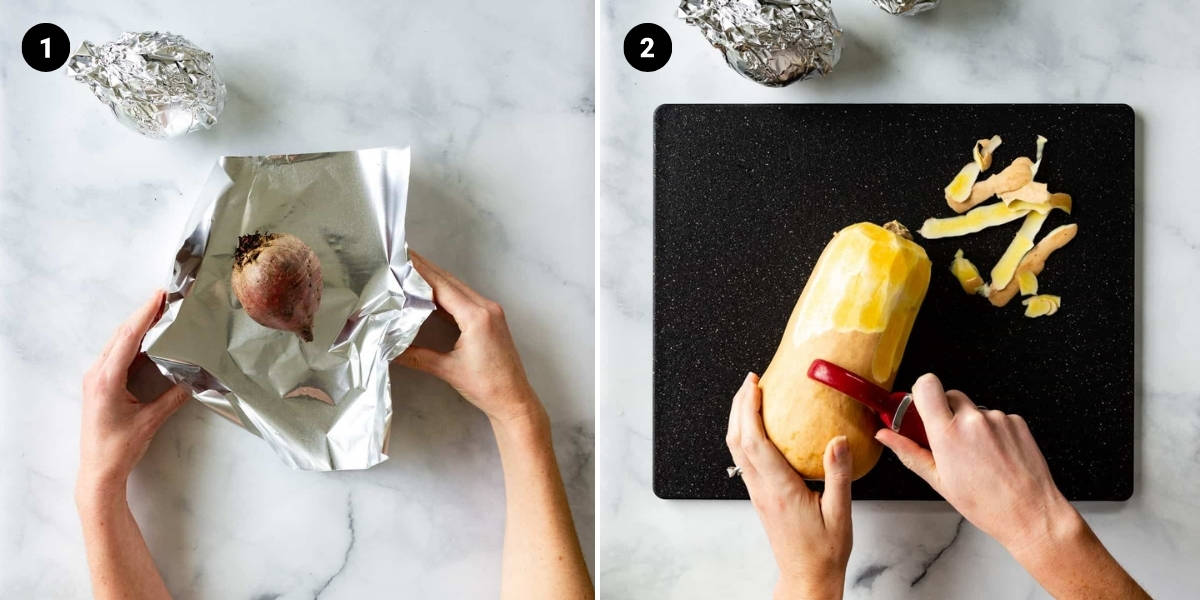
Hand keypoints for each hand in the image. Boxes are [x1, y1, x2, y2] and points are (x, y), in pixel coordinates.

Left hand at [78, 291, 190, 500]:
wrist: (98, 472)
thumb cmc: (120, 448)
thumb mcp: (151, 420)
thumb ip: (174, 396)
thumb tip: (196, 377)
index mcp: (106, 379)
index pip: (128, 337)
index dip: (145, 314)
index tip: (160, 295)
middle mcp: (96, 373)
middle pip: (121, 334)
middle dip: (143, 314)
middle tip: (164, 298)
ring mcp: (94, 378)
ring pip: (117, 342)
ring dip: (137, 326)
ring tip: (159, 312)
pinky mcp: (98, 384)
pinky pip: (115, 355)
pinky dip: (131, 341)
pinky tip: (146, 338)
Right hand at [395, 252, 541, 424]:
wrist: (514, 399)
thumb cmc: (487, 386)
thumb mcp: (447, 370)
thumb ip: (416, 357)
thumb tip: (389, 350)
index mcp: (476, 317)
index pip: (442, 286)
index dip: (421, 271)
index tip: (404, 258)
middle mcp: (486, 308)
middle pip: (450, 281)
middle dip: (426, 269)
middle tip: (404, 257)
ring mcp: (492, 312)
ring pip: (458, 288)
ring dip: (437, 278)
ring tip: (413, 269)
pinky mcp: (492, 319)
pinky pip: (466, 298)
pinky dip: (448, 292)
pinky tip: (433, 291)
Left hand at [726, 373, 851, 599]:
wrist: (807, 577)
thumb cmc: (824, 551)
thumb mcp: (840, 513)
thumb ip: (838, 475)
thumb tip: (839, 440)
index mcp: (780, 490)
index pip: (756, 442)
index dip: (751, 410)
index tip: (755, 386)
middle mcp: (762, 489)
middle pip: (737, 440)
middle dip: (739, 406)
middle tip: (751, 381)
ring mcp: (758, 493)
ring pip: (737, 450)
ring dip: (739, 419)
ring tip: (751, 396)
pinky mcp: (760, 496)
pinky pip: (745, 459)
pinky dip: (747, 435)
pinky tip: (761, 427)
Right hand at [874, 373, 1072, 554]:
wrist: (1031, 513)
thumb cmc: (986, 504)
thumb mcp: (938, 481)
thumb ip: (909, 451)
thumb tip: (885, 435)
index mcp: (947, 434)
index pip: (927, 385)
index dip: (921, 392)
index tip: (921, 408)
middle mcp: (973, 420)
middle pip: (950, 395)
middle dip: (946, 414)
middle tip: (950, 441)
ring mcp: (998, 419)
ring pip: (974, 409)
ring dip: (971, 425)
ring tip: (979, 457)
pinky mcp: (1017, 421)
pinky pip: (996, 417)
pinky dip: (993, 431)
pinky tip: (996, 456)